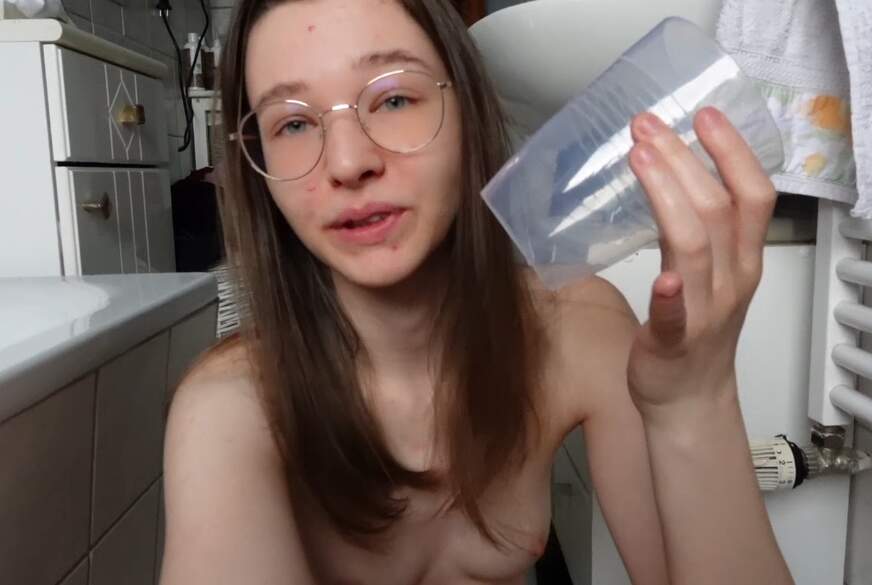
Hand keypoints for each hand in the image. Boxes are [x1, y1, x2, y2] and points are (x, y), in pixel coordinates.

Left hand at [625, 107, 776, 420]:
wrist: (689, 398)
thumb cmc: (695, 330)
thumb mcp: (714, 270)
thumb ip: (701, 227)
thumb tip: (671, 170)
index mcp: (742, 258)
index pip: (753, 194)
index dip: (732, 151)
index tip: (705, 114)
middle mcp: (731, 279)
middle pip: (717, 209)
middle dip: (684, 160)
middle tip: (648, 126)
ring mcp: (705, 311)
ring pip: (695, 247)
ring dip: (669, 198)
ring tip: (641, 158)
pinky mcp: (673, 341)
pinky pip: (676, 318)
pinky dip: (670, 296)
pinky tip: (662, 278)